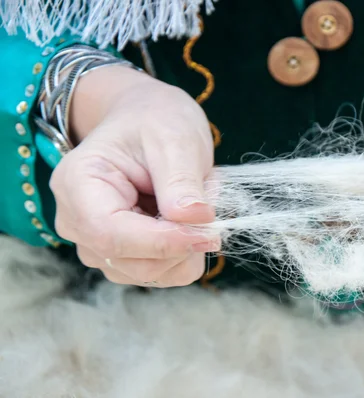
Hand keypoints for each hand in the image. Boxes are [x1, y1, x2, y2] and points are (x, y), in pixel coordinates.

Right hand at [50, 66, 219, 286]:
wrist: (146, 120)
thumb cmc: (154, 120)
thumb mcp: (174, 138)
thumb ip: (181, 181)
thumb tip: (196, 219)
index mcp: (78, 185)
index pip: (111, 234)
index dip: (163, 242)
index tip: (208, 232)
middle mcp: (78, 222)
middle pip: (132, 262)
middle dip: (182, 242)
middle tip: (211, 200)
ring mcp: (99, 243)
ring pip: (151, 273)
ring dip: (188, 246)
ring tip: (197, 199)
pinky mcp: (124, 254)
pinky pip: (164, 271)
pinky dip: (188, 250)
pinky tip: (189, 217)